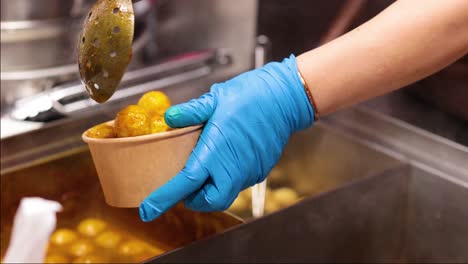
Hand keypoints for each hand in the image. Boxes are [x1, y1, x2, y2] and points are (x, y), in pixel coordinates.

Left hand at [139, 55, 313, 220]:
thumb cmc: (252, 95)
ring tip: (204, 168)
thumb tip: (170, 118)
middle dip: (193, 199)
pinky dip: (226, 178)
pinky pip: (239, 183)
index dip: (163, 199)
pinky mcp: (260, 169)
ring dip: (210, 189)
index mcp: (216, 151)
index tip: (148, 210)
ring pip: (225, 194)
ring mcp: (249, 171)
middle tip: (184, 184)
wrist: (285, 98)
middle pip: (208, 201)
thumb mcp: (215, 99)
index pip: (184, 183)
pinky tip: (225, 158)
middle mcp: (233, 168)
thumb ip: (191, 112)